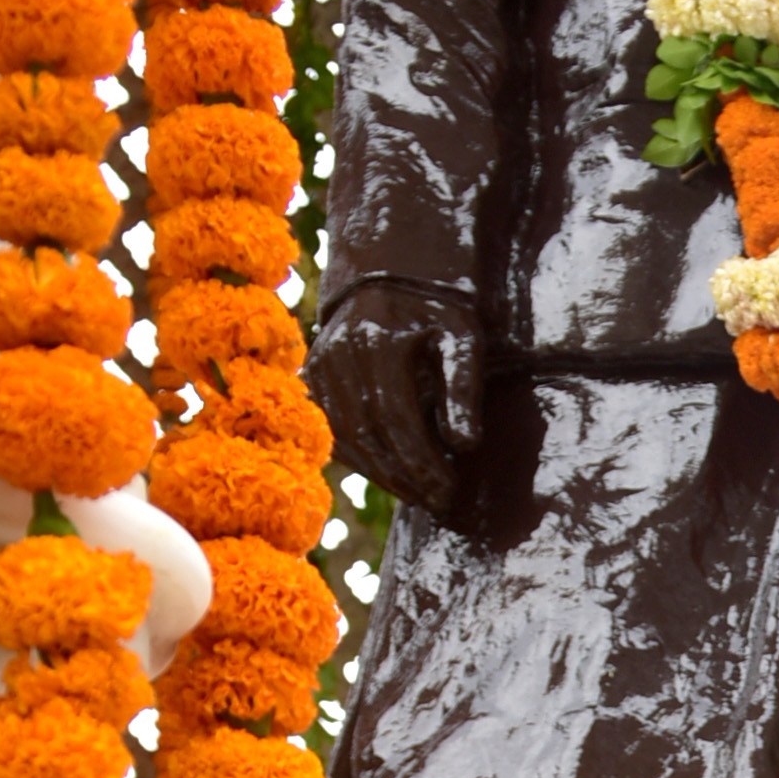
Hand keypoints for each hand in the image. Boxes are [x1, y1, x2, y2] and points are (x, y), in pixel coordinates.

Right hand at [305, 296, 484, 515]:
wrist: (387, 274)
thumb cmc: (436, 308)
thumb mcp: (462, 337)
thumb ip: (464, 388)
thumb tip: (465, 445)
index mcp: (376, 341)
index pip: (396, 419)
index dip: (422, 462)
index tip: (449, 491)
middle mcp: (339, 354)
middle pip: (369, 434)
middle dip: (405, 477)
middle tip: (438, 504)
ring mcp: (320, 364)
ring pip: (346, 437)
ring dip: (383, 475)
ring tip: (420, 497)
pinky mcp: (313, 375)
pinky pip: (333, 429)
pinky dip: (361, 459)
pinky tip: (391, 475)